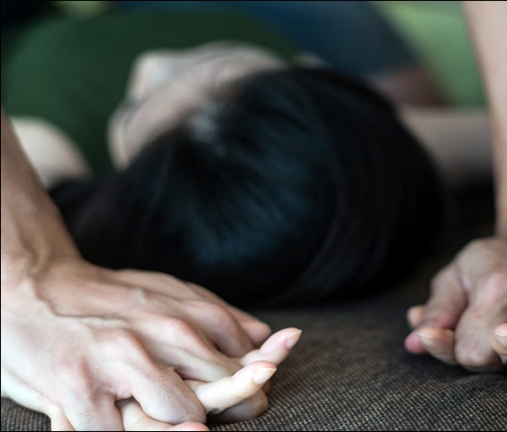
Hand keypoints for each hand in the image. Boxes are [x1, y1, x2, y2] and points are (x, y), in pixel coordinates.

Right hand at [1, 256, 295, 429]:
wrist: (30, 287)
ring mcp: (119, 359)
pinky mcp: (78, 387)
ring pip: (184, 413)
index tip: (260, 383)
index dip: (255, 374)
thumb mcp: (163, 291)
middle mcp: (158, 331)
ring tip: (182, 420)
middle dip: (232, 404)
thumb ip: (212, 313)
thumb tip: (262, 334)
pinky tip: (131, 425)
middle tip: (233, 407)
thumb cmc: (102, 297)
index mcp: (181, 310)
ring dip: (186, 426)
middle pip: (222, 384)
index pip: (240, 349)